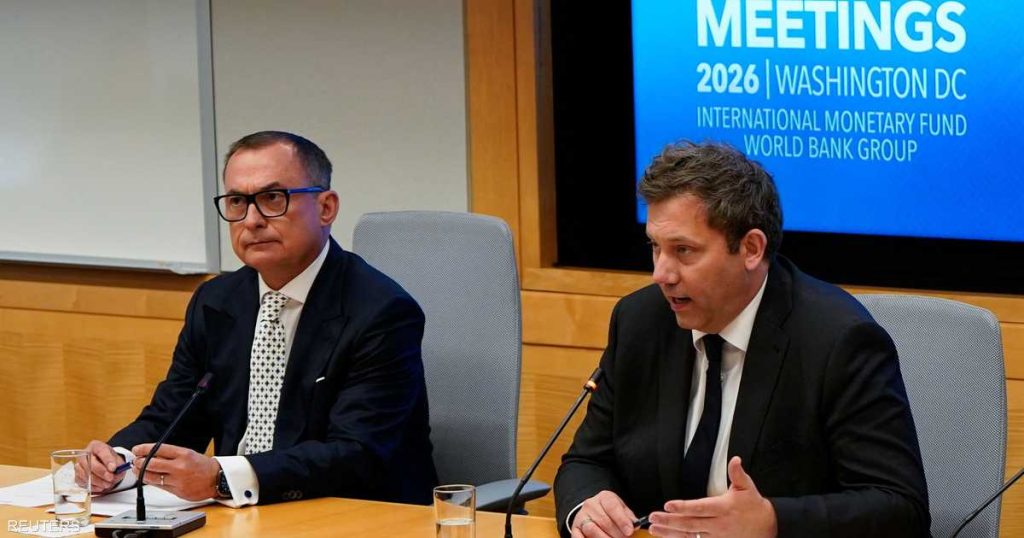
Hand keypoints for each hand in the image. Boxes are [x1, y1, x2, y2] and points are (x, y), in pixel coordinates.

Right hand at [78, 440, 125, 493]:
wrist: (105, 466)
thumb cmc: (110, 461)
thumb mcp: (117, 460)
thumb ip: (117, 464)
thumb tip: (114, 470)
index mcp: (96, 446)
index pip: (100, 450)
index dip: (107, 460)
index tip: (113, 468)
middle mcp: (85, 454)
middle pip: (90, 463)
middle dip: (101, 472)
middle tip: (110, 478)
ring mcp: (79, 465)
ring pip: (85, 474)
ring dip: (98, 481)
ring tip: (108, 484)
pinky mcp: (77, 476)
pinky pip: (83, 482)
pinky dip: (93, 486)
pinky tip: (101, 487)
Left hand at [131, 443, 219, 500]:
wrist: (216, 479)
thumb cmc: (202, 465)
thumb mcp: (188, 454)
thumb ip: (171, 455)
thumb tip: (151, 454)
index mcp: (183, 454)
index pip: (158, 449)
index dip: (144, 449)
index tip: (136, 449)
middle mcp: (180, 466)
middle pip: (151, 464)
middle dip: (139, 462)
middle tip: (135, 460)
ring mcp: (178, 480)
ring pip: (152, 477)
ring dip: (141, 473)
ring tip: (137, 469)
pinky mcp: (177, 491)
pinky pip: (159, 486)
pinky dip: (151, 481)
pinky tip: (148, 478)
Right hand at [571, 490, 637, 537]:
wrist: (593, 511)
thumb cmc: (611, 512)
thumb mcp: (621, 509)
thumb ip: (628, 517)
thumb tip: (634, 525)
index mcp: (604, 497)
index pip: (612, 506)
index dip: (622, 520)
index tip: (630, 531)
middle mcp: (590, 505)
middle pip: (604, 521)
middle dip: (617, 534)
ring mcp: (581, 517)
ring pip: (592, 530)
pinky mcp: (575, 529)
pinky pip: (578, 537)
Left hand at [648, 457, 776, 537]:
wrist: (767, 527)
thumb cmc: (754, 506)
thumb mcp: (747, 487)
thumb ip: (737, 474)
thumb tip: (735, 460)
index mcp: (723, 508)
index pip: (700, 508)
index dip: (683, 507)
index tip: (668, 505)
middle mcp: (718, 524)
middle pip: (690, 524)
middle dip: (670, 521)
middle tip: (653, 517)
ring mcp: (717, 537)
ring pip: (690, 536)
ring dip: (671, 533)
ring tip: (654, 528)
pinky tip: (669, 537)